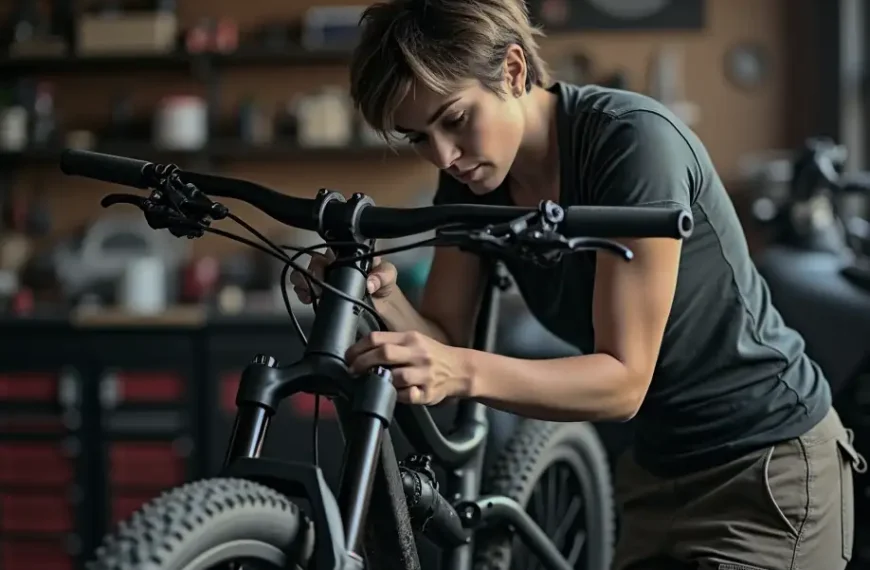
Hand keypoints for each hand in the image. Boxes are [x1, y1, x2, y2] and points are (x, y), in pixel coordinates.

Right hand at [288, 251, 397, 304]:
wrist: (380, 309)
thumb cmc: (384, 286)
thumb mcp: (388, 277)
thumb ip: (382, 276)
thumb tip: (369, 284)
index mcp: (350, 254)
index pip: (335, 247)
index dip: (330, 255)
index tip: (331, 266)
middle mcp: (335, 262)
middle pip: (317, 259)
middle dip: (315, 269)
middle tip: (320, 282)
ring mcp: (326, 277)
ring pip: (306, 270)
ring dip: (303, 278)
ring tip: (310, 290)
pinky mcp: (319, 292)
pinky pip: (303, 287)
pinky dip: (301, 290)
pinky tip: (306, 297)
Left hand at [345, 331, 472, 404]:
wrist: (460, 370)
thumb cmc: (431, 355)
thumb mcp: (414, 341)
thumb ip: (391, 344)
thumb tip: (360, 352)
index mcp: (410, 338)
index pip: (378, 338)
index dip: (358, 348)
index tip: (349, 357)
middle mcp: (417, 353)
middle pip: (384, 354)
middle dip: (362, 363)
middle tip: (352, 371)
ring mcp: (424, 373)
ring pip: (396, 376)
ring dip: (379, 380)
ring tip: (369, 382)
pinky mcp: (428, 393)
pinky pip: (407, 395)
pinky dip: (395, 395)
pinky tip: (389, 393)